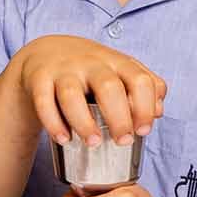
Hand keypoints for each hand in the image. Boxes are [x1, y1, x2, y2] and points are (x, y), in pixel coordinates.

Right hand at [11, 34, 166, 147]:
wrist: (45, 53)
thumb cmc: (90, 69)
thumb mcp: (119, 70)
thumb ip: (143, 87)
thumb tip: (157, 111)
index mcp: (116, 61)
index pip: (139, 79)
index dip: (145, 106)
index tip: (143, 130)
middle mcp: (90, 62)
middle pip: (108, 87)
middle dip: (119, 118)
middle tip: (123, 140)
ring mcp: (63, 70)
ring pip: (71, 94)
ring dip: (84, 122)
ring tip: (93, 142)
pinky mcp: (39, 79)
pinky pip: (43, 102)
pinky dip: (53, 123)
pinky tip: (63, 139)